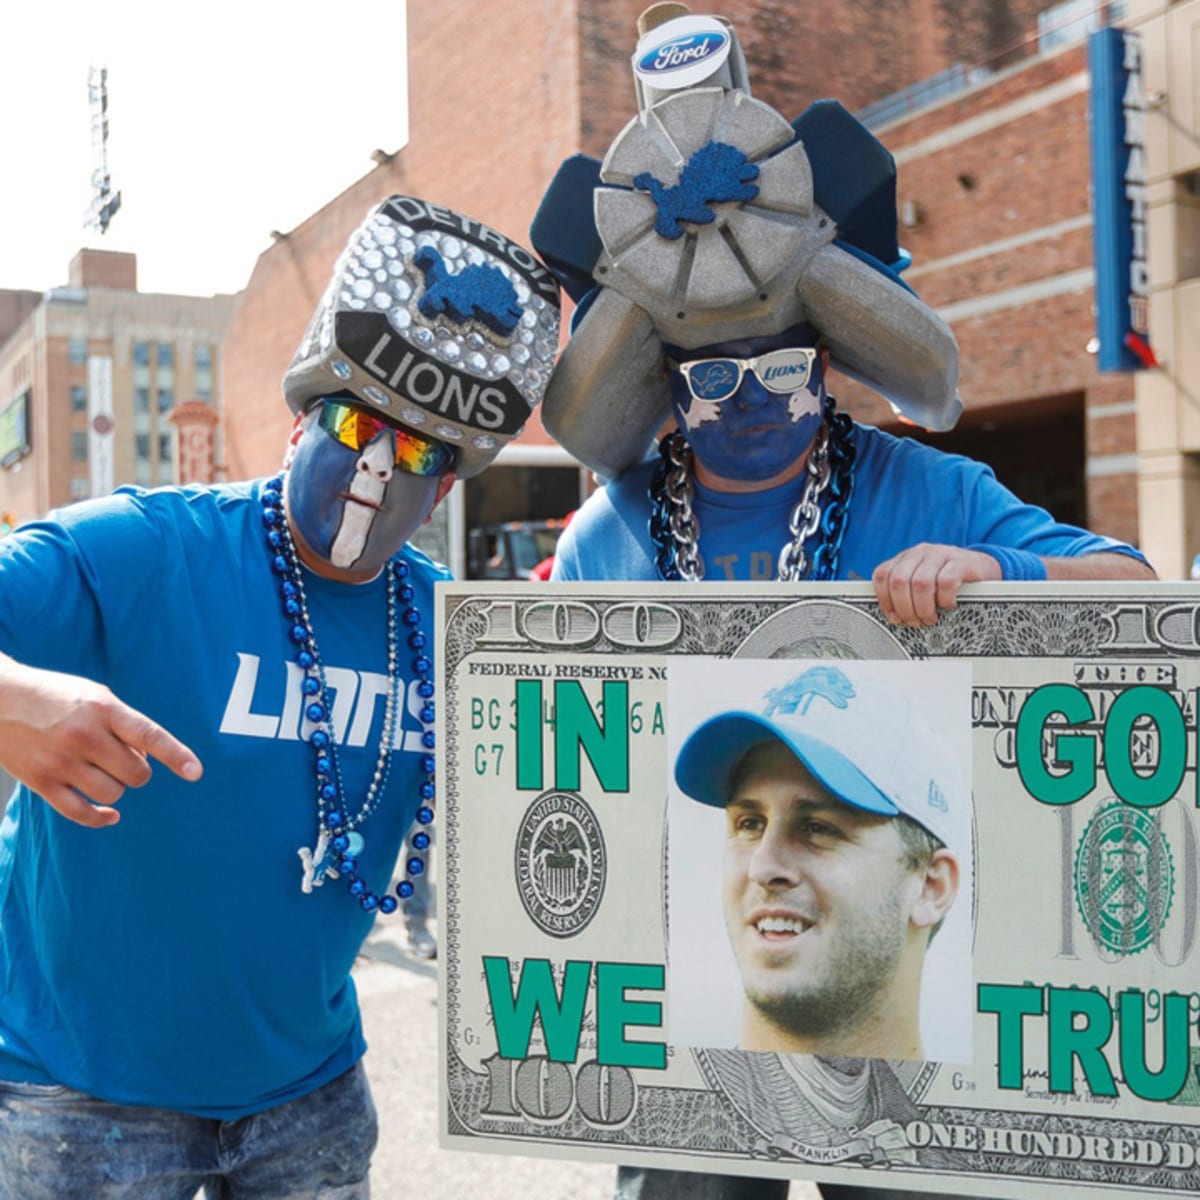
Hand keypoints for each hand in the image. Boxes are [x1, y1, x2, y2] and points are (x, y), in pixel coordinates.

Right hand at [0, 657, 201, 827]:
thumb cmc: (55, 696)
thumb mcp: (95, 697)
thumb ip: (123, 725)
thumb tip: (146, 760)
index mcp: (103, 709)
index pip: (149, 735)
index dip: (175, 755)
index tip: (195, 772)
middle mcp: (83, 735)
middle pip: (135, 774)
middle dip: (137, 771)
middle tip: (121, 759)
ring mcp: (60, 761)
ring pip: (112, 794)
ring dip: (116, 788)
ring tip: (103, 771)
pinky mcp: (40, 781)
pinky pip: (81, 812)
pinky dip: (100, 818)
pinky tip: (111, 816)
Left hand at [872, 544, 1002, 626]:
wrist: (983, 568)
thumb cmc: (951, 580)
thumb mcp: (924, 583)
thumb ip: (906, 593)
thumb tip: (893, 616)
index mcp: (906, 558)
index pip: (882, 575)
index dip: (884, 599)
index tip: (894, 616)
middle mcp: (920, 552)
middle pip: (899, 581)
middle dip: (904, 608)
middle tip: (915, 621)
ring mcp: (941, 553)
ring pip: (920, 583)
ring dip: (923, 608)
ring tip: (930, 618)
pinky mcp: (961, 561)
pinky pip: (946, 582)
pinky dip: (944, 599)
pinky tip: (948, 605)